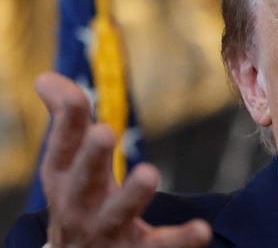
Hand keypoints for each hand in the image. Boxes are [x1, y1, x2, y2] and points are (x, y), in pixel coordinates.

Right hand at [36, 72, 211, 247]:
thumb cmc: (77, 199)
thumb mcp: (66, 163)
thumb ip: (66, 119)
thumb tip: (45, 76)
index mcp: (63, 178)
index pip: (63, 146)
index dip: (68, 122)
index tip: (76, 99)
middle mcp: (80, 205)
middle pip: (84, 180)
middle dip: (92, 157)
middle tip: (103, 132)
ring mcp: (107, 230)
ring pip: (118, 213)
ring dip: (132, 195)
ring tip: (149, 174)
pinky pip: (160, 245)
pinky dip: (181, 238)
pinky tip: (202, 229)